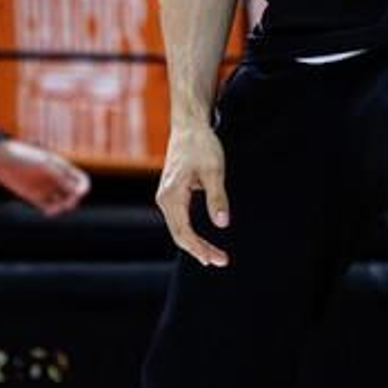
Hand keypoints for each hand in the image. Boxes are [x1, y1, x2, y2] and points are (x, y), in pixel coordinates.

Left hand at [0, 139, 90, 214]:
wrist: (2, 159)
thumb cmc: (24, 157)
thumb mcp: (44, 166)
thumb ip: (61, 178)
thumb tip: (75, 192)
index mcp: (62, 167)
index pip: (81, 180)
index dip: (83, 188)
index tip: (77, 193)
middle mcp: (56, 178)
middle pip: (74, 194)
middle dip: (73, 200)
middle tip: (65, 203)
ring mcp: (46, 187)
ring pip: (62, 201)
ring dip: (62, 207)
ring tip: (52, 209)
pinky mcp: (34, 196)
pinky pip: (48, 206)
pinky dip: (51, 210)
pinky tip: (47, 212)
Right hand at [156, 121, 229, 267]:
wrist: (188, 126)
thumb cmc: (201, 145)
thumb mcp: (214, 171)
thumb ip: (217, 198)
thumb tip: (222, 224)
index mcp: (172, 195)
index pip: (183, 232)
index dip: (200, 248)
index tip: (218, 259)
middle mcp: (164, 199)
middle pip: (179, 234)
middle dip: (199, 250)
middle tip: (221, 261)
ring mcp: (166, 197)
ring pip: (178, 228)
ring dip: (195, 244)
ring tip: (214, 256)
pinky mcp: (171, 194)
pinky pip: (178, 220)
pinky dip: (190, 233)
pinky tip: (202, 241)